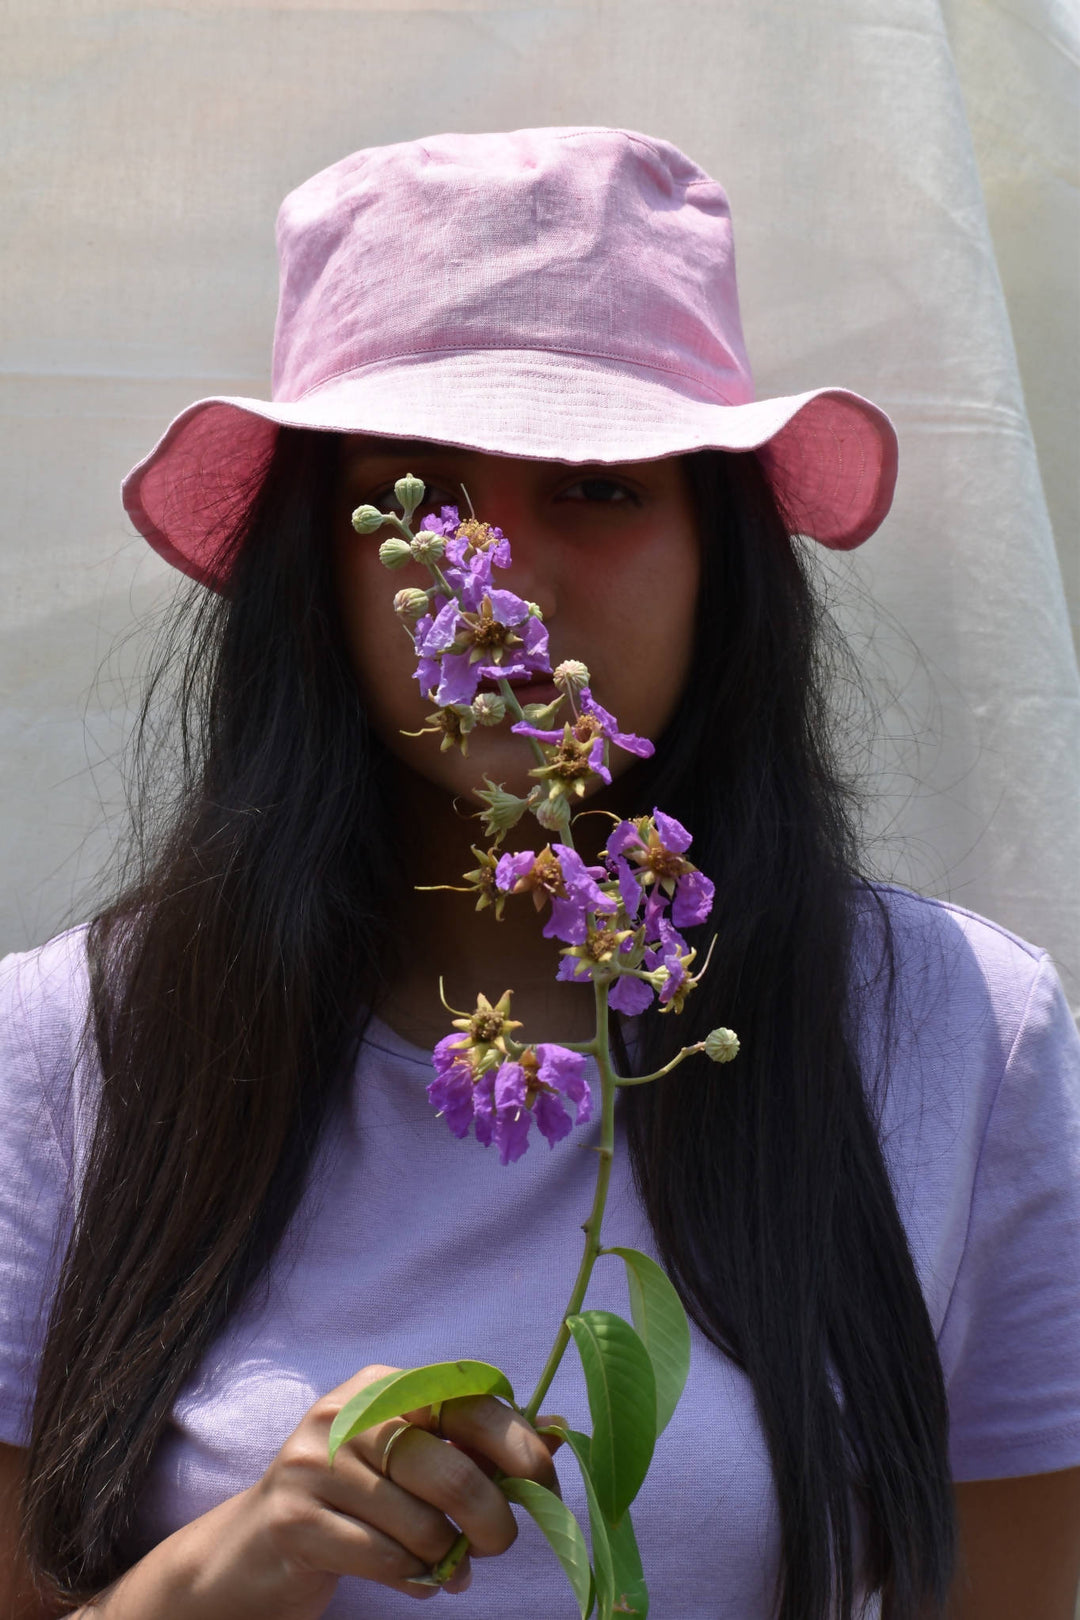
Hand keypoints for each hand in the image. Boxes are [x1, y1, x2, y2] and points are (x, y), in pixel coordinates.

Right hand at [147, 1363, 564, 1619]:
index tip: (545, 1483)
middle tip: (497, 1545)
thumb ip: (477, 1447)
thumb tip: (558, 1431)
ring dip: (447, 1556)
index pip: (466, 1399)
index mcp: (383, 1386)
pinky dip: (416, 1579)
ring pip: (419, 1523)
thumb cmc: (355, 1500)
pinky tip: (417, 1580)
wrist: (254, 1549)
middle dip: (490, 1518)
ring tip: (445, 1564)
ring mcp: (313, 1465)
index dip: (517, 1443)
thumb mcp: (412, 1460)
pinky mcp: (294, 1521)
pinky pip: (385, 1560)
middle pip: (448, 1469)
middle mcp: (345, 1414)